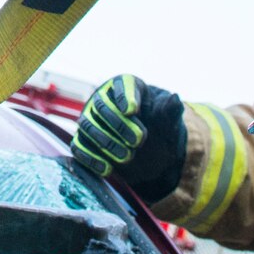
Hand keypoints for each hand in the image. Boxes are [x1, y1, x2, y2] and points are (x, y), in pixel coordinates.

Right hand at [71, 74, 186, 200]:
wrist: (150, 152)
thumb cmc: (158, 128)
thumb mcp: (168, 121)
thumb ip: (170, 111)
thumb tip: (175, 98)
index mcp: (127, 86)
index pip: (122, 84)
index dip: (125, 96)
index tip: (132, 110)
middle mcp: (104, 99)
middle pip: (102, 105)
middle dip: (119, 124)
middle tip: (139, 141)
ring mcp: (90, 120)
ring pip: (88, 125)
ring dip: (106, 142)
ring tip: (128, 156)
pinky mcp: (83, 141)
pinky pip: (78, 146)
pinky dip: (90, 158)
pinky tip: (108, 169)